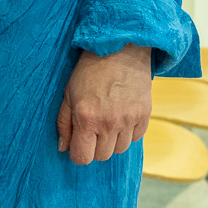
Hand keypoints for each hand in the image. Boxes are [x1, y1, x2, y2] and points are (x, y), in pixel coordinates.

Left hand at [57, 45, 150, 164]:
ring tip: (107, 119)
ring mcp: (129, 120)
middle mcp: (109, 123)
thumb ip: (64, 123)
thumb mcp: (68, 93)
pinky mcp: (144, 115)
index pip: (82, 158)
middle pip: (102, 156)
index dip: (78, 153)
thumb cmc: (89, 70)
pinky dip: (128, 132)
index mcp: (86, 118)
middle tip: (93, 128)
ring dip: (112, 140)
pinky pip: (136, 138)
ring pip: (119, 149)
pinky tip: (122, 114)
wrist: (121, 49)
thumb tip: (63, 148)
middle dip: (94, 146)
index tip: (79, 143)